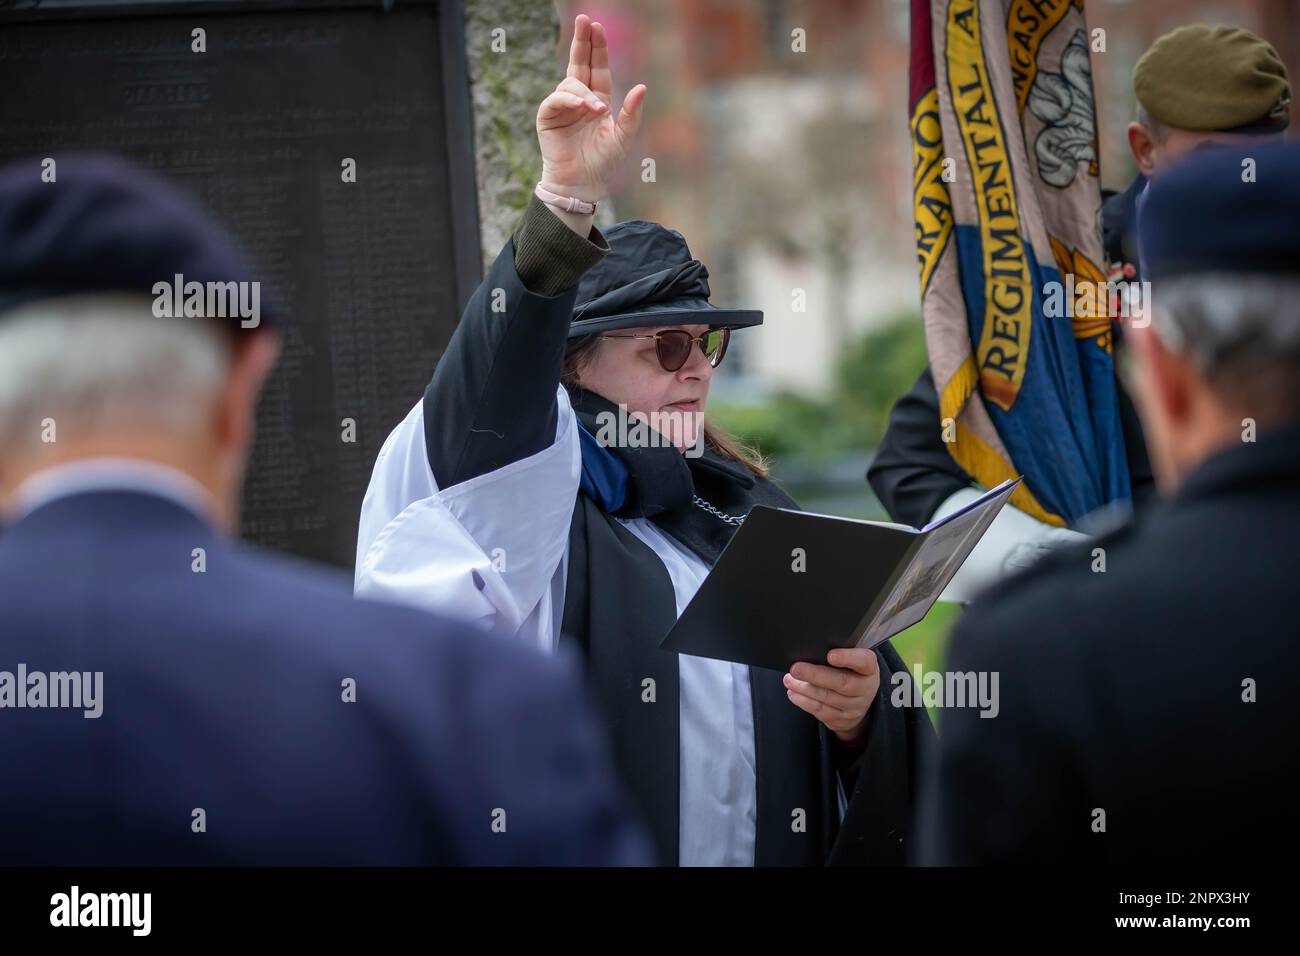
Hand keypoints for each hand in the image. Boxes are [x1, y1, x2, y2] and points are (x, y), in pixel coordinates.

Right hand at [536, 14, 645, 203]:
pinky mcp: (548, 117)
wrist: (582, 184)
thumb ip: (632, 113)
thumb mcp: (623, 138)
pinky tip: (582, 106)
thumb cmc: (603, 163)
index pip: (597, 68)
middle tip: (584, 20)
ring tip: (595, 109)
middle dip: (581, 41)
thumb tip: (641, 87)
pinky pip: (556, 99)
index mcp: (597, 100)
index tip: (597, 27)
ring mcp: (562, 107)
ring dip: (584, 91)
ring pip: (571, 82)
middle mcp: (579, 99)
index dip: (597, 48)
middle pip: (579, 63)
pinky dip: (569, 99)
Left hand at [783, 648, 880, 742]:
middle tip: (795, 668)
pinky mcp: (841, 719)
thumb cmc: (851, 672)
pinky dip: (803, 701)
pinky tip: (793, 692)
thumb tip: (810, 649)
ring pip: (827, 698)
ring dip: (804, 689)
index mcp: (869, 669)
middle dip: (815, 675)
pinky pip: (820, 711)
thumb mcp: (852, 661)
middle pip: (841, 682)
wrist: (858, 701)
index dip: (848, 658)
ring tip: (789, 679)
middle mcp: (865, 689)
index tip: (830, 655)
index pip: (864, 661)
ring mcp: (854, 707)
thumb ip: (839, 654)